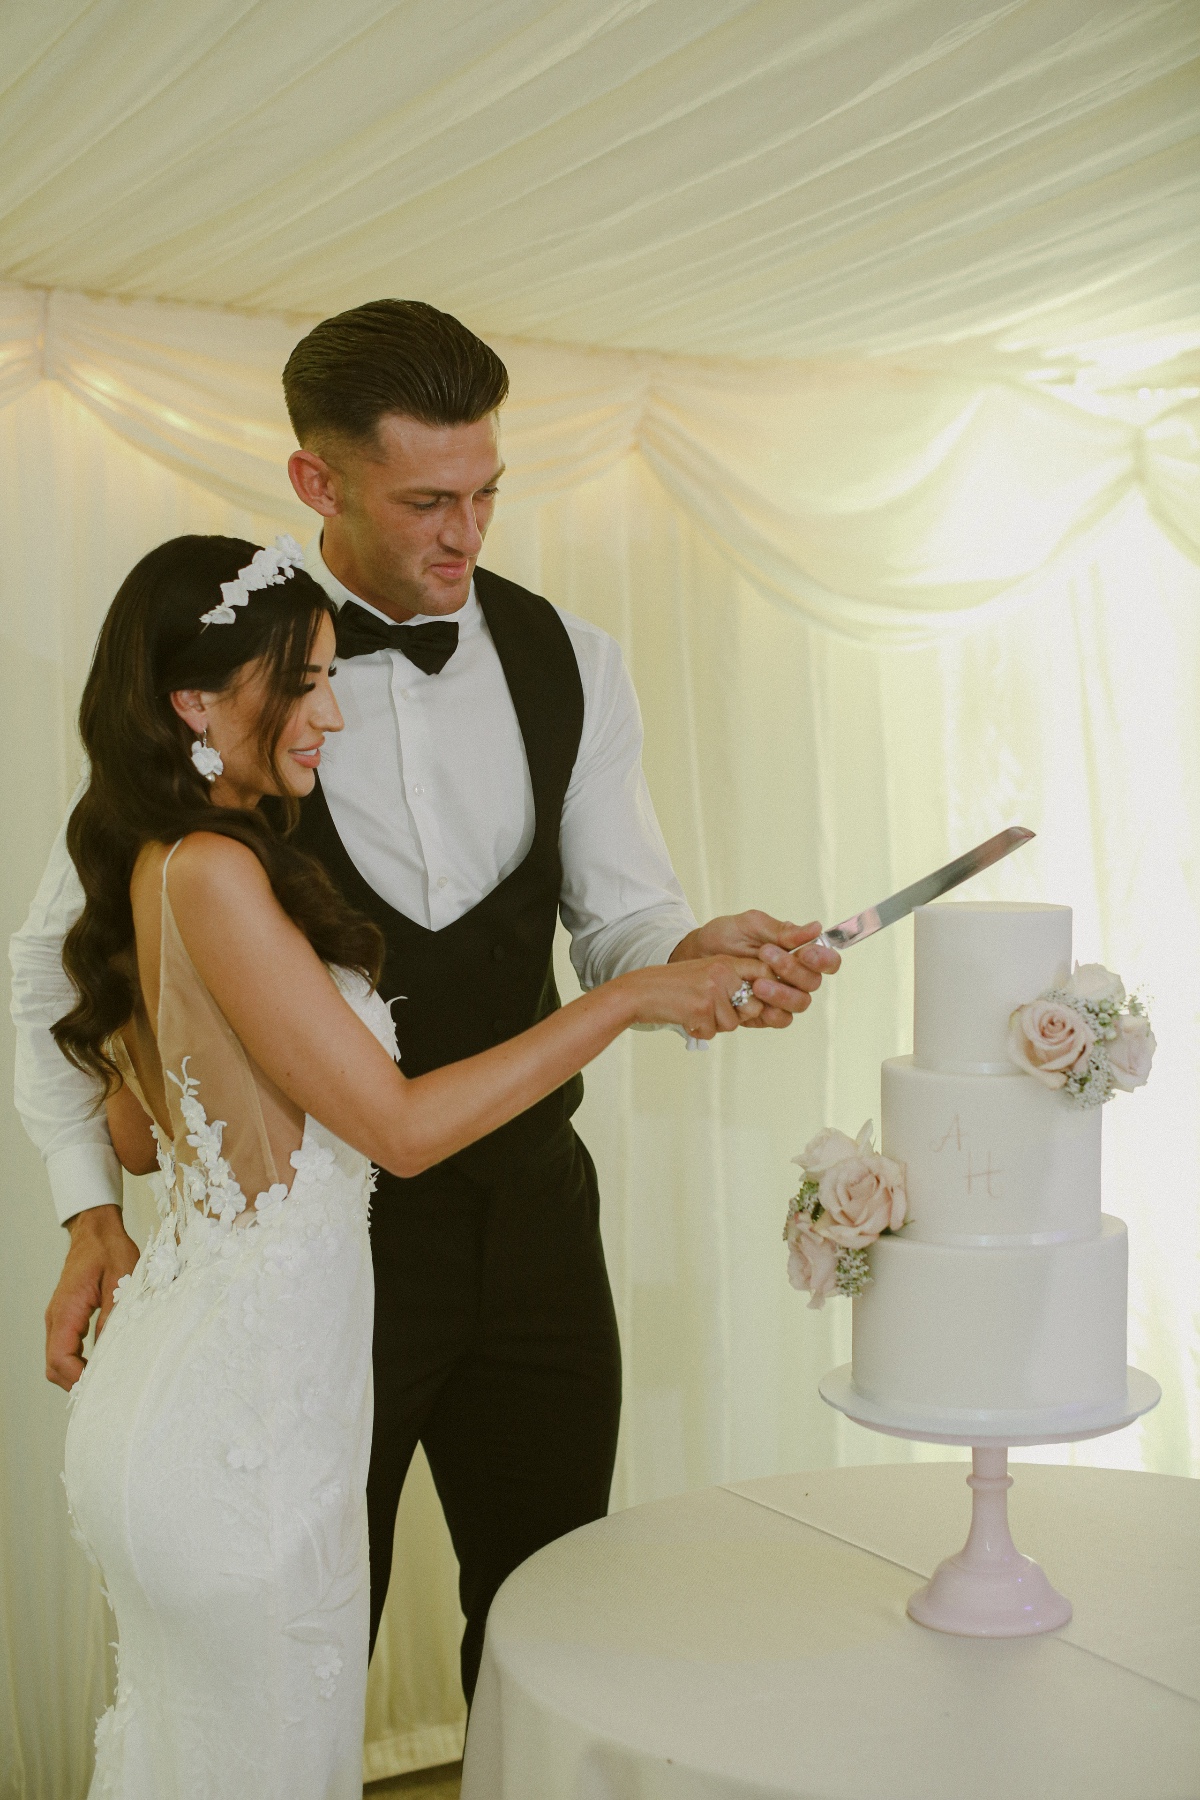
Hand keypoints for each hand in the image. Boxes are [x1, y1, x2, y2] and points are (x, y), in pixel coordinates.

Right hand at [45, 1205, 139, 1391]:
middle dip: (75, 1383)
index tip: (100, 1387)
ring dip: (75, 1375)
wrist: (96, 1232)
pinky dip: (76, 1363)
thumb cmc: (108, 1250)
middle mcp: (57, 1318)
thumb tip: (113, 1347)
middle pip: (53, 1366)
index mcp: (67, 1310)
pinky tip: (98, 1365)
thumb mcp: (121, 1279)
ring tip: (104, 1383)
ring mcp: (59, 1319)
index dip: (77, 1378)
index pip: (60, 1358)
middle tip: (105, 1391)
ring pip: (56, 1360)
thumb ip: (115, 1314)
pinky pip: (64, 1349)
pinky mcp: (66, 1318)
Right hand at [620, 955, 770, 1039]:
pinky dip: (700, 1031)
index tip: (754, 1000)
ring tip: (695, 1012)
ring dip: (715, 1025)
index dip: (766, 991)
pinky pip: (713, 1033)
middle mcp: (723, 973)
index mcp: (726, 962)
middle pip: (754, 1006)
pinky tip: (686, 1018)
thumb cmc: (674, 987)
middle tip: (713, 1011)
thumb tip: (761, 1006)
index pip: (764, 973)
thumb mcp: (706, 973)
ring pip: (733, 1024)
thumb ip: (732, 982)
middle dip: (737, 1016)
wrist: (641, 991)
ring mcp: (713, 991)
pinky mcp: (701, 1009)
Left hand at [669, 912, 840, 1028]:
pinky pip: (781, 1020)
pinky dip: (773, 1012)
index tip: (804, 951)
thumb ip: (781, 931)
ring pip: (800, 1003)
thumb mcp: (751, 925)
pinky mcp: (765, 1014)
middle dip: (792, 969)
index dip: (823, 959)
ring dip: (782, 993)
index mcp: (797, 952)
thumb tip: (816, 928)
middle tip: (765, 954)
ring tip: (757, 982)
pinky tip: (757, 1001)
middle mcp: (794, 977)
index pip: (827, 961)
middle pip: (813, 982)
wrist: (695, 956)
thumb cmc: (725, 937)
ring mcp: (781, 997)